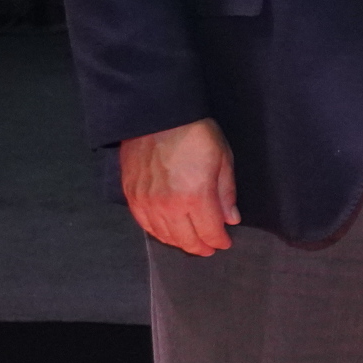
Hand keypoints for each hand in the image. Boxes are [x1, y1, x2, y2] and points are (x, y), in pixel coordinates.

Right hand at [121, 117, 239, 255]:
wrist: (157, 115)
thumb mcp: (222, 159)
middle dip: (201, 247)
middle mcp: (169, 206)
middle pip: (186, 240)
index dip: (219, 241)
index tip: (224, 242)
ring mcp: (147, 203)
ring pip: (164, 236)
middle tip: (209, 247)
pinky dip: (158, 232)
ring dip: (180, 242)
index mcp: (196, 198)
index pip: (209, 233)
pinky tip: (167, 232)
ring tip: (190, 241)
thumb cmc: (195, 133)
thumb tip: (231, 219)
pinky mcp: (131, 196)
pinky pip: (145, 225)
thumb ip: (226, 193)